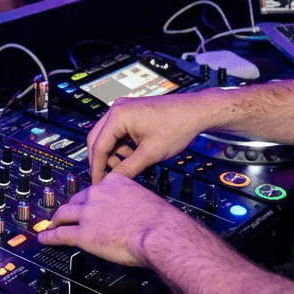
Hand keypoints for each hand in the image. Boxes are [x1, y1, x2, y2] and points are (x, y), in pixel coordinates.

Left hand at [37, 175, 177, 266]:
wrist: (159, 233)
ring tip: (51, 224)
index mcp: (114, 182)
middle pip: (77, 198)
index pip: (96, 187)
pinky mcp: (83, 233)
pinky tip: (45, 238)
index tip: (89, 201)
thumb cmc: (161, 220)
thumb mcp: (147, 199)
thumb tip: (136, 211)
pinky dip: (50, 237)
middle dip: (72, 206)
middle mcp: (98, 194)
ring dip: (56, 219)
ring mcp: (88, 213)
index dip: (91, 197)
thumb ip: (135, 201)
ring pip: (64, 214)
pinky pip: (61, 234)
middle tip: (68, 213)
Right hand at [86, 93, 212, 185]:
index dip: (97, 168)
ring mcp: (124, 109)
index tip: (97, 184)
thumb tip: (113, 182)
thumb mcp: (150, 153)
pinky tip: (133, 157)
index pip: (99, 146)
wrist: (196, 112)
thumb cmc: (177, 127)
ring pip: (108, 136)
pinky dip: (121, 146)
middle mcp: (117, 109)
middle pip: (98, 139)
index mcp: (118, 116)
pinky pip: (118, 132)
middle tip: (105, 179)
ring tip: (126, 168)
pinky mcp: (131, 113)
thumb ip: (128, 169)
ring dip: (113, 154)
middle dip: (102, 160)